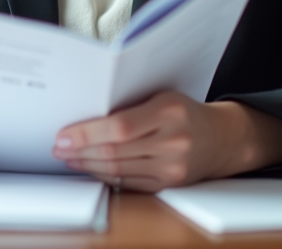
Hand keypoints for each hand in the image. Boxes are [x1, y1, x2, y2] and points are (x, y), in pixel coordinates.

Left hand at [52, 91, 281, 191]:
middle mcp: (173, 141)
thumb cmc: (184, 111)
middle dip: (80, 151)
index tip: (64, 135)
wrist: (221, 138)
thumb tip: (86, 114)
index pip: (120, 127)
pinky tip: (91, 169)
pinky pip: (128, 183)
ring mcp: (172, 167)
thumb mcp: (161, 96)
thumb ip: (129, 105)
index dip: (87, 133)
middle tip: (59, 147)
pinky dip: (105, 176)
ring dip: (87, 165)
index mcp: (169, 111)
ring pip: (118, 170)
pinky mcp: (169, 185)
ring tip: (69, 158)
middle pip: (115, 151)